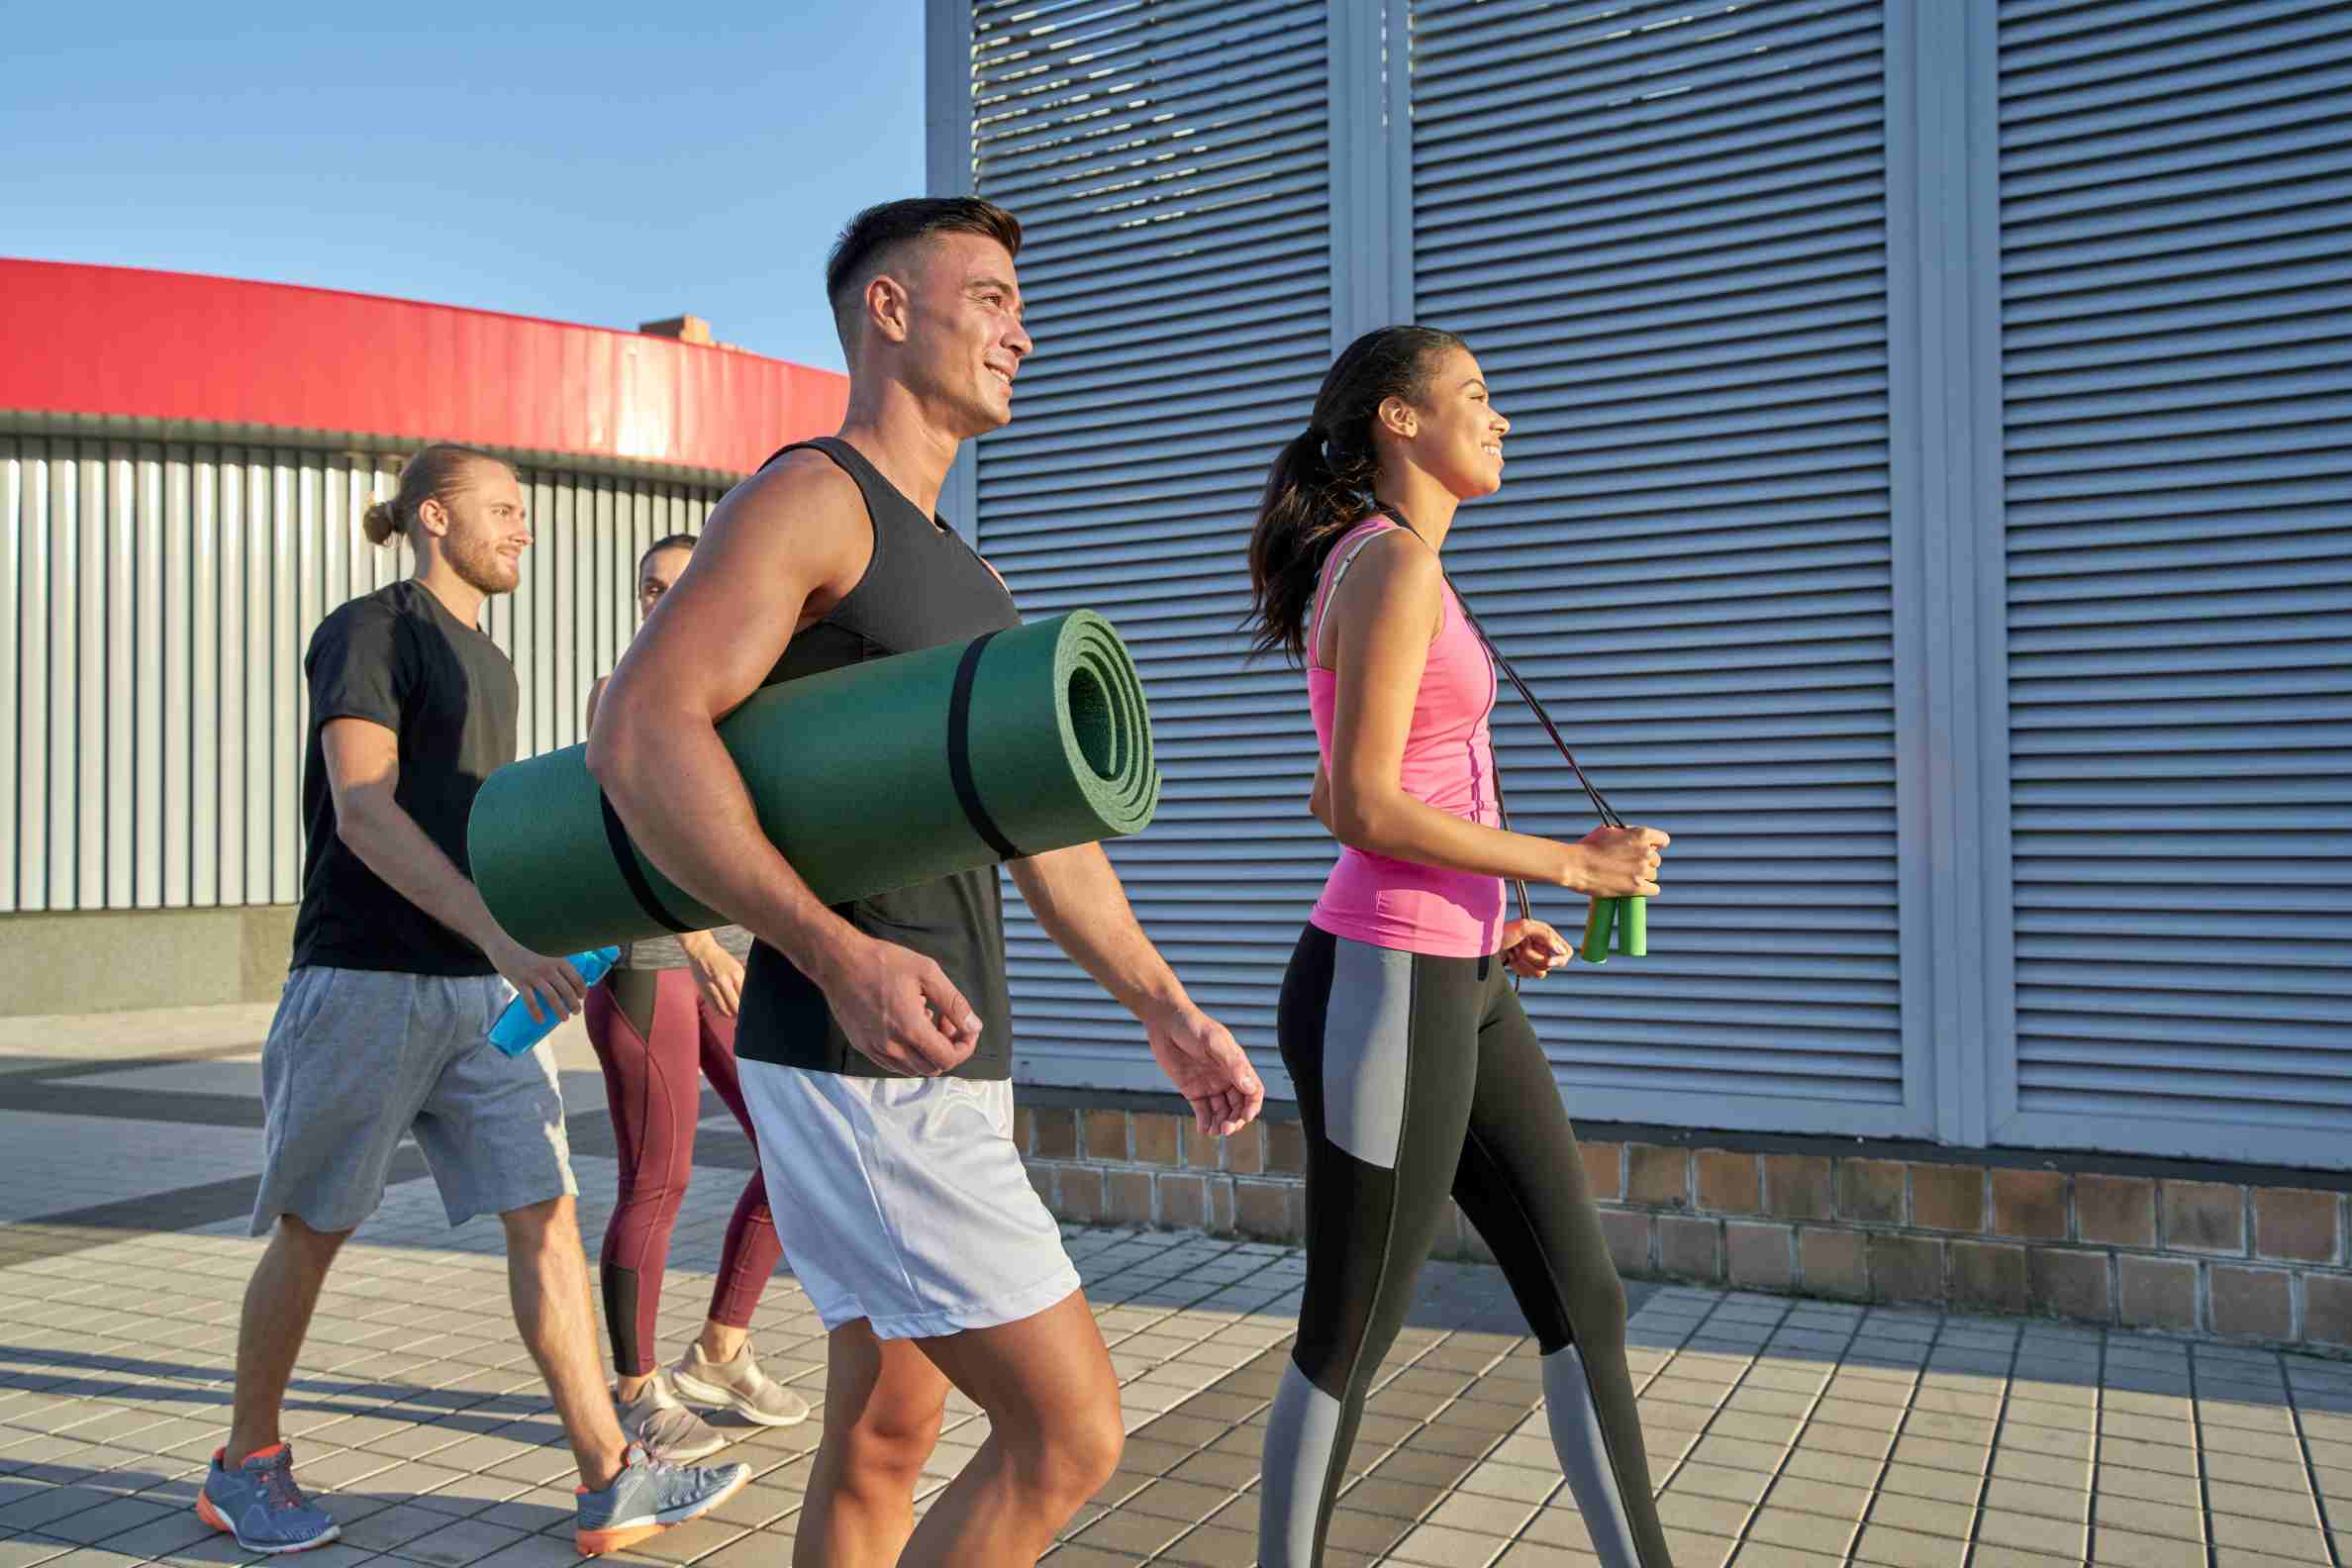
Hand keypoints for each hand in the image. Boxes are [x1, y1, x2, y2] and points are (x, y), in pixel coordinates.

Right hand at [488, 939, 589, 1027]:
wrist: (503, 946)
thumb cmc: (526, 953)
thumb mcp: (546, 955)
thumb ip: (555, 966)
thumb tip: (566, 982)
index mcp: (557, 960)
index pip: (576, 978)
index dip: (582, 990)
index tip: (582, 997)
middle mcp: (548, 968)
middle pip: (567, 990)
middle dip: (574, 1004)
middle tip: (576, 1012)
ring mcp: (534, 976)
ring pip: (552, 997)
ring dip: (561, 1010)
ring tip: (565, 1019)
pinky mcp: (520, 982)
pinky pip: (530, 1001)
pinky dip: (537, 1013)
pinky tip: (541, 1020)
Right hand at [682, 936, 744, 1017]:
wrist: (702, 952)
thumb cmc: (723, 961)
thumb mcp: (736, 968)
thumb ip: (742, 983)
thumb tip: (749, 1000)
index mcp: (736, 973)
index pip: (745, 996)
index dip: (749, 1006)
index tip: (753, 1010)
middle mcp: (724, 980)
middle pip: (736, 1005)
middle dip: (741, 1013)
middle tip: (745, 1016)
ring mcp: (712, 987)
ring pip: (724, 1009)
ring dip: (731, 1015)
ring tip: (735, 1015)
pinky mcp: (704, 991)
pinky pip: (714, 1007)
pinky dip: (721, 1012)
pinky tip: (726, 1013)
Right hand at [821, 934, 981, 1076]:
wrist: (839, 962)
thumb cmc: (882, 961)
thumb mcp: (927, 972)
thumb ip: (954, 1002)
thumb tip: (974, 1026)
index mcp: (910, 1029)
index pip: (948, 1058)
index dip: (965, 1047)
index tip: (965, 1028)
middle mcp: (892, 1046)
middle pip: (933, 1067)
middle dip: (948, 1048)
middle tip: (945, 1020)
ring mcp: (875, 1049)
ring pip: (913, 1069)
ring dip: (928, 1051)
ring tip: (926, 1019)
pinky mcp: (862, 1046)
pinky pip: (893, 1064)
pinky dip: (908, 1053)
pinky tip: (905, 1024)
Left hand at [1143, 1002, 1264, 1138]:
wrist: (1165, 1022)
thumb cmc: (1192, 1025)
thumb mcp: (1214, 1041)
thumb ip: (1232, 1064)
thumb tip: (1249, 1086)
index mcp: (1236, 1065)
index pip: (1253, 1091)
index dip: (1253, 1106)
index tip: (1246, 1117)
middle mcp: (1226, 1077)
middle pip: (1238, 1106)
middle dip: (1235, 1120)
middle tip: (1226, 1129)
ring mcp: (1209, 1085)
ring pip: (1221, 1111)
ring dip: (1221, 1124)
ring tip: (1215, 1132)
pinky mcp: (1192, 1090)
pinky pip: (1203, 1110)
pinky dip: (1205, 1122)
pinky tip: (1204, 1130)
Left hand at [1500, 918, 1571, 979]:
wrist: (1485, 942)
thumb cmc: (1503, 931)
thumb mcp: (1523, 927)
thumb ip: (1545, 934)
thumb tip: (1559, 949)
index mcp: (1546, 935)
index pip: (1566, 952)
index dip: (1560, 959)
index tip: (1549, 962)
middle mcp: (1543, 947)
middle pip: (1551, 965)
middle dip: (1534, 958)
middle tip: (1520, 948)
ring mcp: (1534, 958)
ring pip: (1540, 973)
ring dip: (1525, 963)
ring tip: (1514, 952)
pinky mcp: (1525, 967)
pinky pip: (1529, 975)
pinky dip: (1519, 968)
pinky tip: (1510, 959)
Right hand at [1566, 825, 1668, 897]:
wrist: (1577, 865)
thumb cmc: (1589, 846)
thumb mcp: (1609, 830)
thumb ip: (1627, 834)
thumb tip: (1634, 838)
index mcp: (1641, 835)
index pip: (1663, 840)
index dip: (1656, 845)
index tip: (1649, 849)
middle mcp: (1646, 852)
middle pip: (1656, 860)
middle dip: (1644, 862)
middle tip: (1628, 865)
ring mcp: (1642, 870)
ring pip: (1653, 875)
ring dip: (1642, 876)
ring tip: (1625, 876)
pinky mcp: (1637, 888)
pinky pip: (1654, 889)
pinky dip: (1647, 889)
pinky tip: (1636, 887)